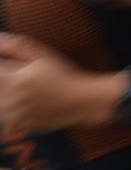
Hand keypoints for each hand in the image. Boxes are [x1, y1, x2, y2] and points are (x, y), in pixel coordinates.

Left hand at [0, 33, 116, 131]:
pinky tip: (22, 100)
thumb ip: (17, 46)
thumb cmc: (65, 75)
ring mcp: (17, 113)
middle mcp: (14, 98)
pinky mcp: (21, 123)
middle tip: (23, 78)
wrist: (83, 100)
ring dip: (3, 93)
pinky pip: (3, 115)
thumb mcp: (43, 55)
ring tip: (23, 88)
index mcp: (17, 80)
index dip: (2, 66)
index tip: (9, 66)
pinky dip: (7, 107)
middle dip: (4, 79)